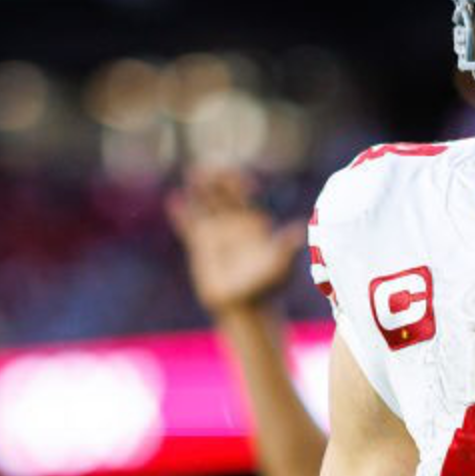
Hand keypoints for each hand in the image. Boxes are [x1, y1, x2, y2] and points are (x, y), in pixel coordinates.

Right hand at [167, 167, 304, 316]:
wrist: (246, 307)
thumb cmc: (267, 287)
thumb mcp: (279, 265)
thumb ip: (286, 247)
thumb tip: (300, 230)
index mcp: (254, 223)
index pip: (244, 195)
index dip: (239, 183)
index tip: (236, 178)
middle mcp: (234, 223)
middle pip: (222, 193)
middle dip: (216, 179)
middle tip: (208, 168)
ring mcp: (216, 232)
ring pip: (204, 204)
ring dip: (198, 189)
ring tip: (192, 174)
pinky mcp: (201, 245)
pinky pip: (188, 225)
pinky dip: (181, 213)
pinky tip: (174, 199)